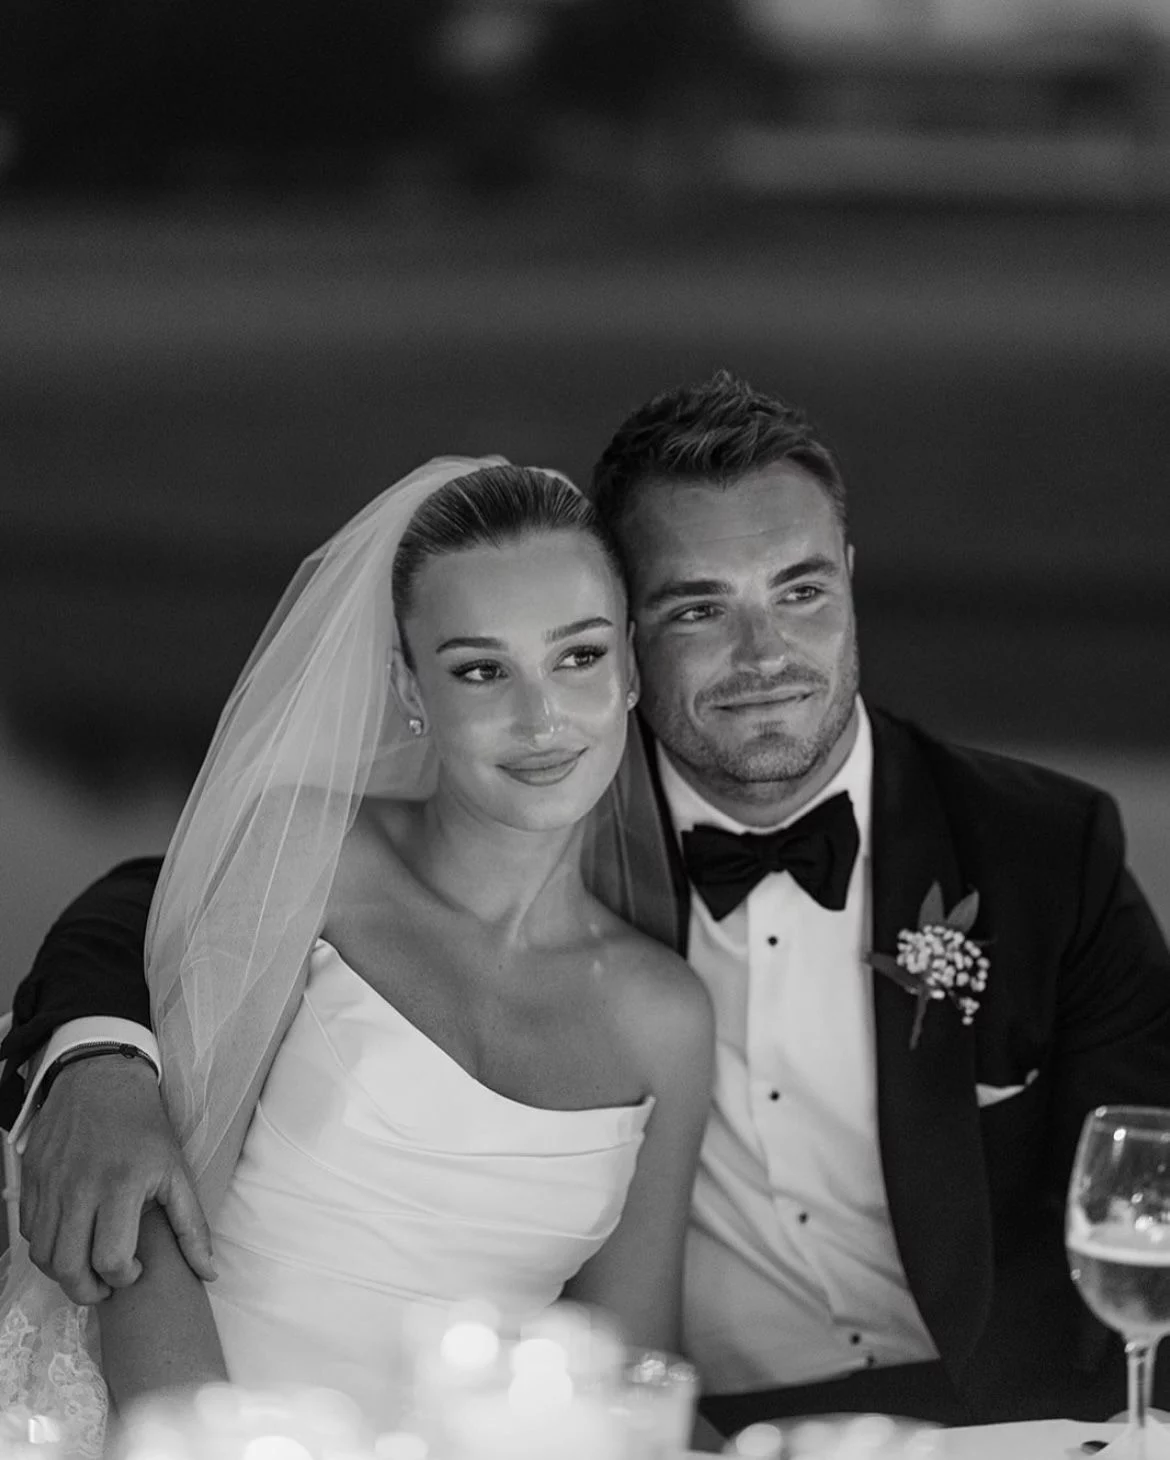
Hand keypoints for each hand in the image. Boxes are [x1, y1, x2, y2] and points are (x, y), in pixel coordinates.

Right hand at [18, 1054, 216, 1303]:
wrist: (102, 1078)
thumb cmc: (145, 1127)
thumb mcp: (176, 1170)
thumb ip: (191, 1225)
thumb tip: (208, 1273)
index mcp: (121, 1184)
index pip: (109, 1259)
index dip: (122, 1278)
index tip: (134, 1270)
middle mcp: (78, 1187)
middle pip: (68, 1267)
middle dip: (88, 1291)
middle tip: (105, 1286)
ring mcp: (49, 1183)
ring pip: (43, 1255)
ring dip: (64, 1273)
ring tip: (87, 1266)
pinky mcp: (29, 1178)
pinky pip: (28, 1231)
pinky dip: (46, 1246)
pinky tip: (69, 1238)